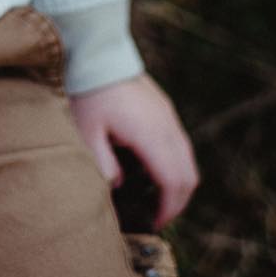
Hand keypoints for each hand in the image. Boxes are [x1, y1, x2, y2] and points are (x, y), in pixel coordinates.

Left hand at [67, 72, 197, 230]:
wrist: (95, 52)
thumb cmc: (87, 92)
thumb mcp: (86, 131)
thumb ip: (102, 163)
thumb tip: (118, 186)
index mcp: (151, 134)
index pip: (174, 182)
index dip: (168, 209)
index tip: (153, 224)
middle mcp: (166, 125)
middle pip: (189, 175)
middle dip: (177, 202)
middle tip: (155, 217)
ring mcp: (168, 115)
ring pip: (188, 160)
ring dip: (176, 183)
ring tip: (151, 196)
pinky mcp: (164, 108)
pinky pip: (179, 144)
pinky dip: (173, 164)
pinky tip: (147, 168)